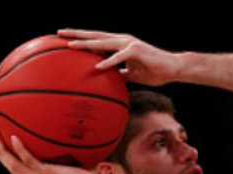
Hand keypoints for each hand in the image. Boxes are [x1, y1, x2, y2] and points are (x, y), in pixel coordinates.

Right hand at [0, 135, 102, 173]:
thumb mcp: (75, 173)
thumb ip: (71, 164)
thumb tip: (77, 150)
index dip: (13, 163)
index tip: (8, 153)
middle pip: (13, 170)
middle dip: (2, 157)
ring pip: (14, 166)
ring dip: (3, 154)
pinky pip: (28, 160)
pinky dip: (19, 149)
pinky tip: (13, 138)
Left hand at [59, 29, 179, 85]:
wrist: (173, 68)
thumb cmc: (155, 71)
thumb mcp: (132, 73)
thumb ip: (119, 73)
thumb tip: (109, 80)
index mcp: (120, 44)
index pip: (97, 39)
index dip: (81, 38)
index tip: (65, 38)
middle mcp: (122, 40)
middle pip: (95, 35)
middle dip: (76, 34)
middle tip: (59, 33)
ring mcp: (129, 44)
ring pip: (103, 42)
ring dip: (86, 44)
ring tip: (71, 46)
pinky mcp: (136, 51)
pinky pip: (119, 57)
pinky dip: (108, 61)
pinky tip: (98, 66)